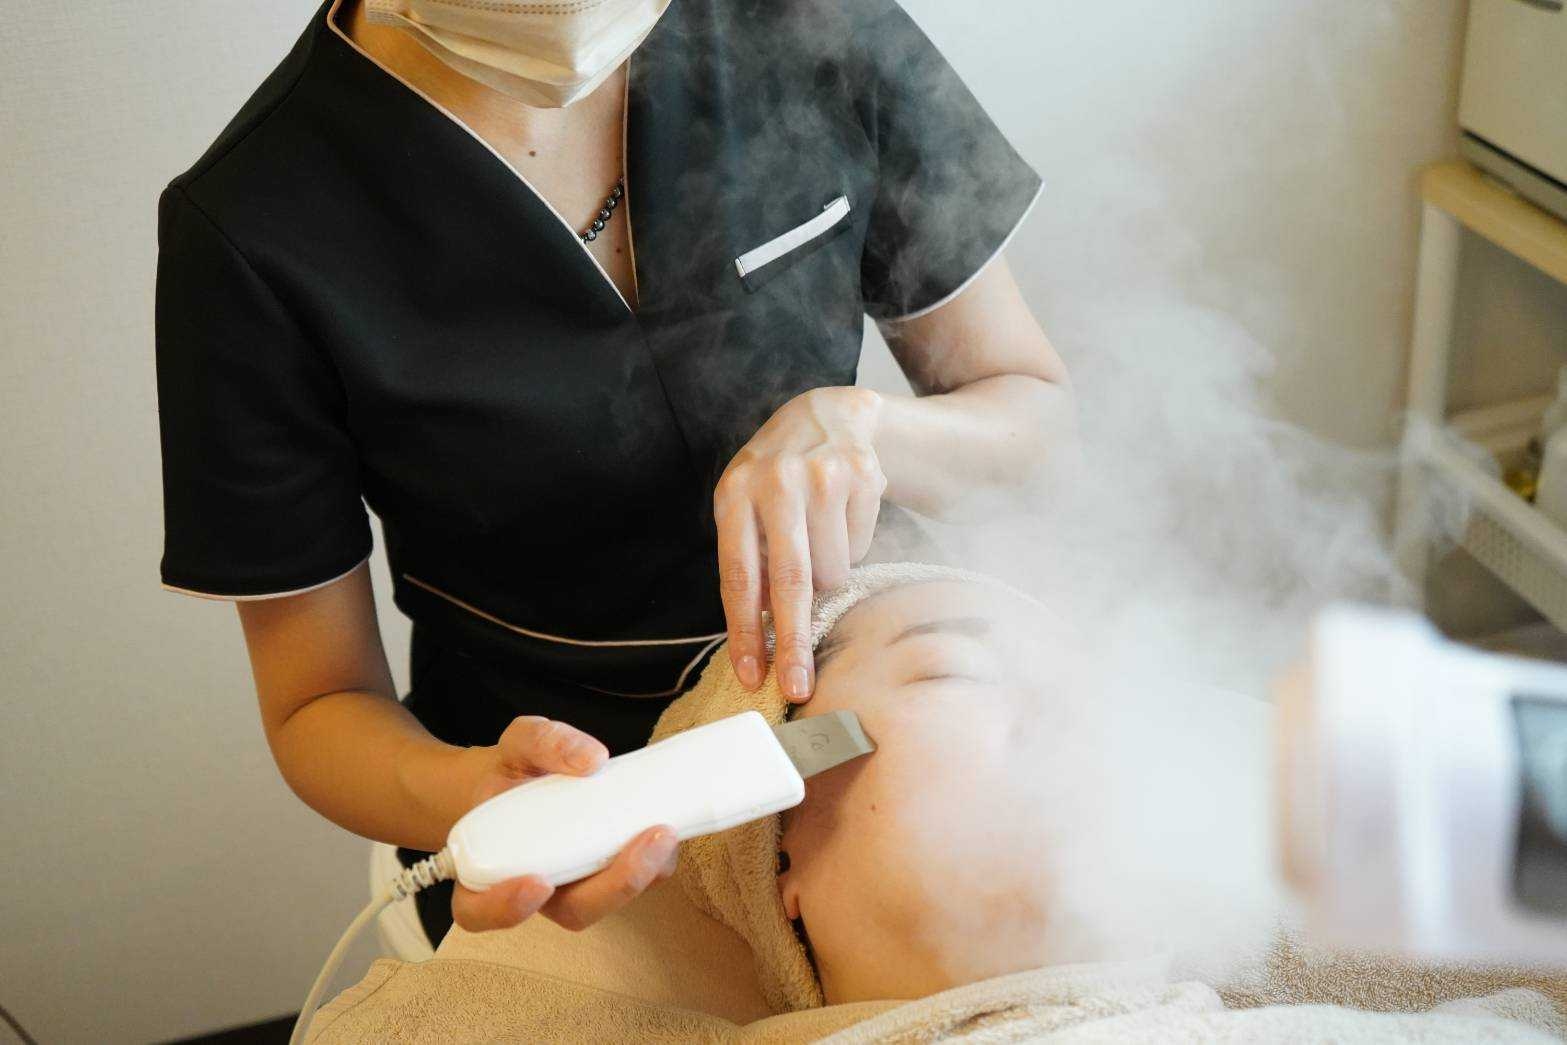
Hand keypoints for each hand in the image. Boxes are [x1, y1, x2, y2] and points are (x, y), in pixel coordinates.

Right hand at [450, 716, 678, 932]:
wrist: (526, 780)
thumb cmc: (515, 770)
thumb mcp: (519, 743)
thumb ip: (545, 743)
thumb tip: (592, 759)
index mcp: (486, 869)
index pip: (480, 911)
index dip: (504, 909)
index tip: (537, 883)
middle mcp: (532, 890)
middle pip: (570, 911)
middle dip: (613, 886)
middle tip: (650, 841)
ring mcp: (573, 887)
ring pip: (608, 901)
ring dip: (642, 874)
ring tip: (666, 831)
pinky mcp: (606, 874)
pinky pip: (631, 880)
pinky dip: (653, 861)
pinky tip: (668, 823)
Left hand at [714, 386, 886, 699]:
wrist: (827, 415)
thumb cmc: (777, 477)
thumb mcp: (746, 508)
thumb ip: (750, 563)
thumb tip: (758, 639)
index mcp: (735, 494)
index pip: (738, 576)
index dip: (746, 632)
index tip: (752, 676)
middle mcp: (776, 482)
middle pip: (789, 581)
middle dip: (793, 642)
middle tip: (797, 687)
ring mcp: (822, 475)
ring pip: (834, 569)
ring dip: (829, 578)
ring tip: (819, 542)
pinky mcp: (862, 474)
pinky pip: (861, 545)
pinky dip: (852, 546)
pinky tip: (840, 516)